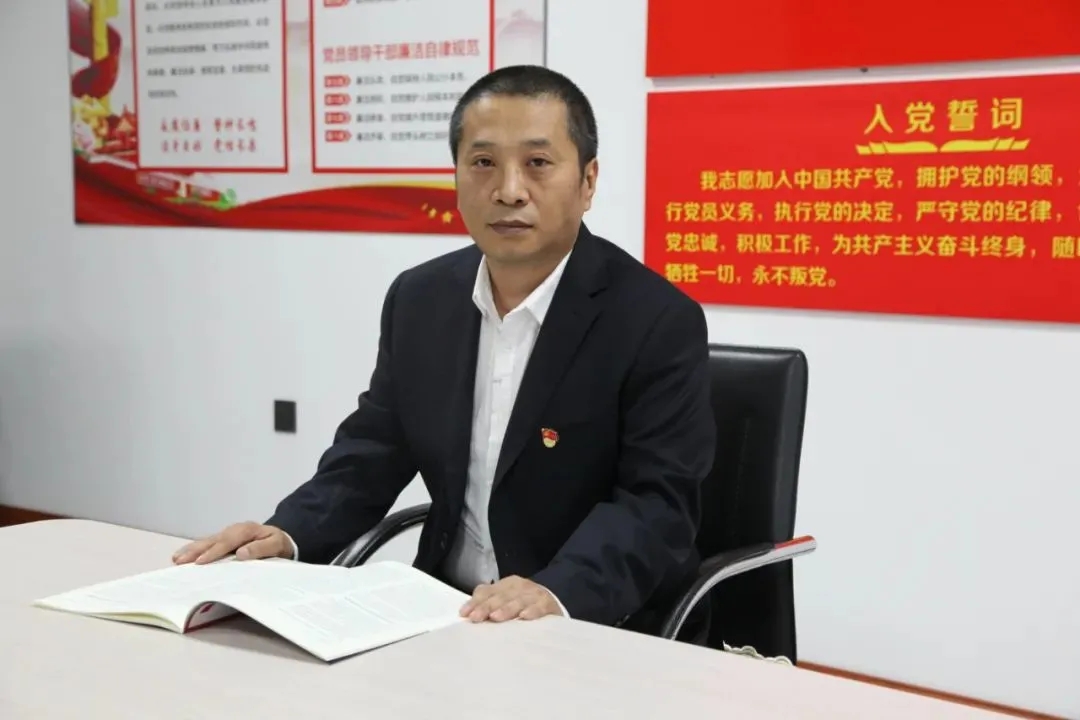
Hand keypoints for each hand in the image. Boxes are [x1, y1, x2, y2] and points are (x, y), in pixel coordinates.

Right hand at [172, 522, 292, 564]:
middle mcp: (235, 530)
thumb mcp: (277, 546)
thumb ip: (261, 549)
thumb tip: (241, 553)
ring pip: (208, 541)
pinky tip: (182, 556)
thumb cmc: (279, 544)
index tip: (201, 562)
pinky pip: (208, 543)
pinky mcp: (224, 539)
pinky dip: (194, 549)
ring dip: (191, 549)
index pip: (228, 541)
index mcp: (247, 530)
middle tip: (180, 561)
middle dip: (196, 551)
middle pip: (214, 540)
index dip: (214, 551)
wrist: (282, 538)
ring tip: (176, 559)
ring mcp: (228, 534)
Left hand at [459, 575, 563, 622]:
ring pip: (518, 601)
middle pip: (501, 596)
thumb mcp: (505, 601)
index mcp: (506, 585)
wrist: (554, 602)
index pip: (488, 592)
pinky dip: (532, 611)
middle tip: (476, 618)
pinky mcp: (548, 604)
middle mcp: (519, 587)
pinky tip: (524, 617)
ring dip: (507, 609)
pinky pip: (540, 607)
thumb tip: (466, 612)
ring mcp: (534, 594)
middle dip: (487, 607)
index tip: (465, 614)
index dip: (475, 602)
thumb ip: (487, 603)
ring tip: (496, 617)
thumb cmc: (524, 605)